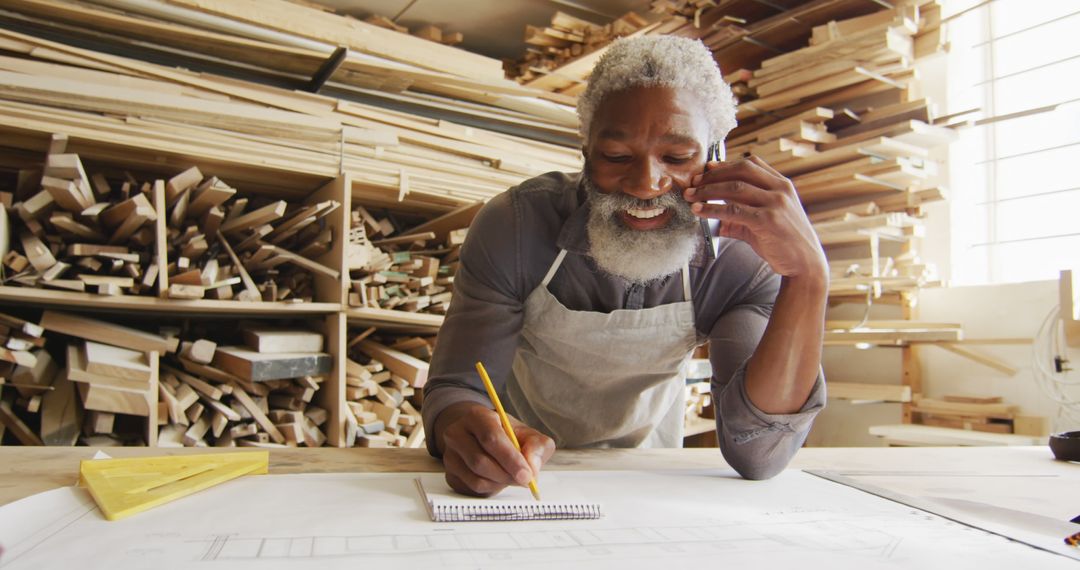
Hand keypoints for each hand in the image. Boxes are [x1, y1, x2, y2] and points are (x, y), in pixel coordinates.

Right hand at [433, 401, 554, 496]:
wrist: (482, 438)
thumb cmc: (507, 435)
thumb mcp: (527, 434)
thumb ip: (537, 446)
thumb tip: (532, 466)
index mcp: (477, 416)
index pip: (491, 438)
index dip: (510, 458)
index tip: (527, 474)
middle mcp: (457, 434)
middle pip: (480, 461)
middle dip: (507, 474)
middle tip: (525, 480)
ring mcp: (450, 455)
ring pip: (477, 478)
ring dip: (501, 483)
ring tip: (513, 476)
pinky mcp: (450, 474)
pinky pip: (473, 488)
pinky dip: (492, 488)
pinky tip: (499, 479)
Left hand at [684, 155, 826, 281]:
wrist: (805, 264)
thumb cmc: (785, 243)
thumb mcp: (765, 223)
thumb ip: (741, 217)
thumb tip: (717, 221)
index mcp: (782, 185)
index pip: (752, 164)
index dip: (726, 164)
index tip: (707, 168)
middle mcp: (780, 189)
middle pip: (741, 171)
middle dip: (713, 175)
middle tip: (694, 182)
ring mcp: (776, 203)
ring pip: (735, 188)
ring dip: (708, 190)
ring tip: (691, 196)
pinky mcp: (768, 220)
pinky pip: (734, 210)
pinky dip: (713, 208)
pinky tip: (700, 211)